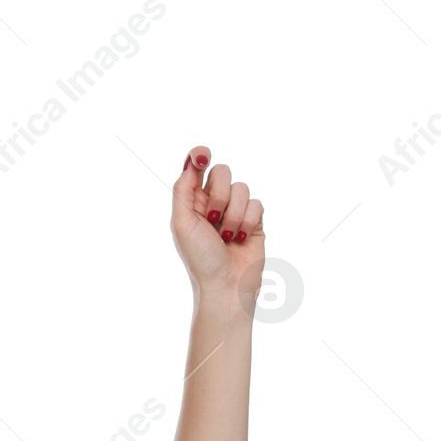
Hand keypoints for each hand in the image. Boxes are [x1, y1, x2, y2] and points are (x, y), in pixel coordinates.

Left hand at [171, 146, 264, 302]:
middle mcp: (213, 202)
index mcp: (191, 202)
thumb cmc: (200, 258)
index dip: (200, 155)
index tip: (202, 158)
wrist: (226, 285)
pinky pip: (257, 203)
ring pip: (242, 188)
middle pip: (222, 172)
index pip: (196, 167)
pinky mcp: (254, 220)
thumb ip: (183, 191)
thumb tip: (190, 163)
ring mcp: (235, 210)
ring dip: (234, 214)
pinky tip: (240, 238)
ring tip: (227, 236)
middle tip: (213, 218)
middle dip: (220, 194)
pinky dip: (248, 221)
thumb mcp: (182, 223)